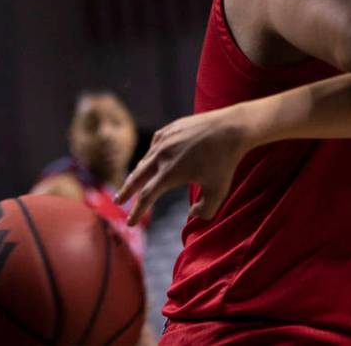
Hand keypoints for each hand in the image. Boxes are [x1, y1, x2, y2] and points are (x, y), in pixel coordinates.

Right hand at [114, 104, 253, 223]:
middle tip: (118, 201)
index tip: (130, 223)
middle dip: (126, 192)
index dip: (137, 211)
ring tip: (134, 183)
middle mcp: (162, 156)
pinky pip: (155, 145)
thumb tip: (191, 214)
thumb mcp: (219, 192)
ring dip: (138, 173)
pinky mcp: (171, 128)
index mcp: (170, 174)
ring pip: (146, 160)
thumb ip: (205, 211)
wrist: (232, 128)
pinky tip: (152, 160)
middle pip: (137, 177)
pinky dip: (150, 155)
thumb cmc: (226, 162)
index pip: (146, 197)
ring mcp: (165, 140)